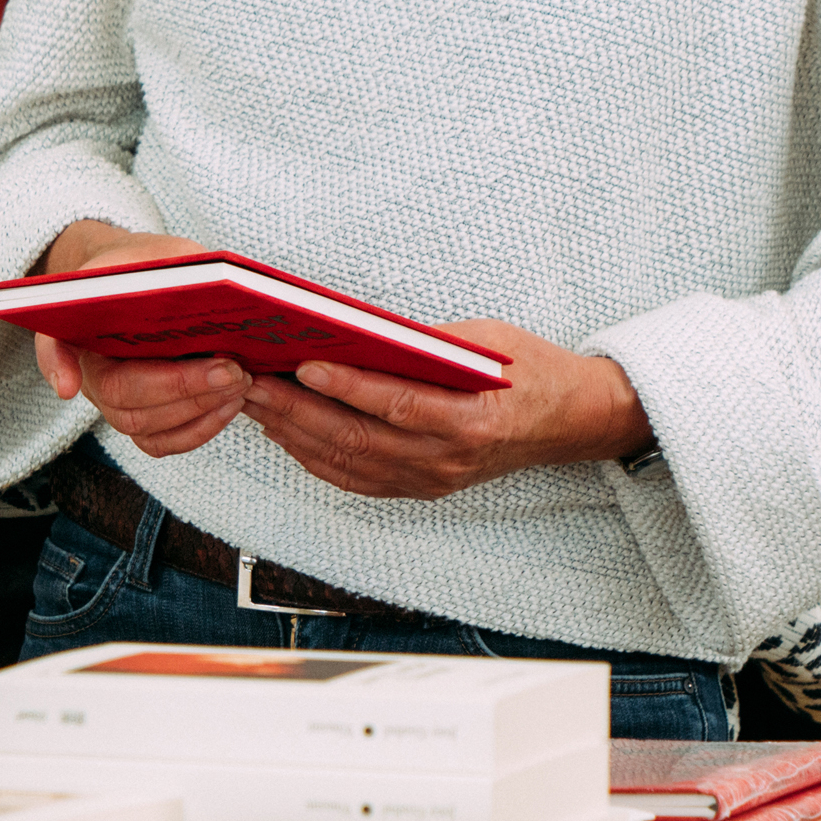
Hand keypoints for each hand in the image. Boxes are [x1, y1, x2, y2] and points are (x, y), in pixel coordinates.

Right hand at [31, 222, 250, 457]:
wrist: (144, 285)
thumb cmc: (146, 266)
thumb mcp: (154, 252)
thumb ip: (167, 263)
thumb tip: (199, 285)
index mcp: (78, 325)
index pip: (57, 347)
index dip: (57, 365)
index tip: (67, 386)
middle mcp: (89, 371)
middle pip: (120, 397)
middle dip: (180, 388)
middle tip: (230, 369)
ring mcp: (114, 403)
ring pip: (144, 428)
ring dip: (198, 411)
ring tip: (239, 383)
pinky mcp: (143, 422)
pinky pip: (163, 442)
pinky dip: (200, 429)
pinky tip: (230, 403)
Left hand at [239, 320, 652, 499]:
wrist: (567, 422)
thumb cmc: (528, 371)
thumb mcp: (486, 341)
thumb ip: (425, 343)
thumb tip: (356, 331)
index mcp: (472, 420)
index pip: (398, 406)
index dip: (347, 388)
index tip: (304, 365)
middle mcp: (448, 460)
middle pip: (358, 439)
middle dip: (298, 411)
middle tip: (253, 382)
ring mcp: (431, 481)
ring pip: (347, 463)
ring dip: (294, 434)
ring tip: (255, 402)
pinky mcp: (420, 489)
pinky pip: (355, 478)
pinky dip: (315, 455)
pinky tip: (286, 430)